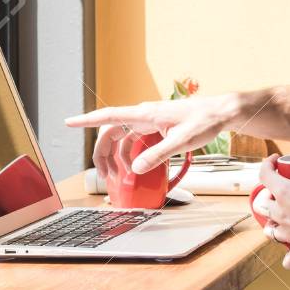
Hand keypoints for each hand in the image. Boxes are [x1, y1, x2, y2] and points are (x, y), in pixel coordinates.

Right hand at [65, 93, 234, 179]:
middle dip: (103, 153)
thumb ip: (157, 155)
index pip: (109, 116)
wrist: (221, 113)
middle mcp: (144, 116)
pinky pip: (135, 141)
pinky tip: (135, 167)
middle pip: (112, 133)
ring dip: (117, 157)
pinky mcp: (157, 127)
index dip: (87, 120)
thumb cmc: (204, 120)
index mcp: (145, 115)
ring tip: (118, 176)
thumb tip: (135, 168)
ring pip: (123, 138)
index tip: (69, 122)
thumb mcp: (180, 141)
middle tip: (104, 174)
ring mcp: (150, 122)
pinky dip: (131, 155)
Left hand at [257, 153, 289, 268]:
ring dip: (273, 226)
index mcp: (286, 192)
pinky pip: (288, 259)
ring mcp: (288, 232)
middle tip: (279, 194)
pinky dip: (289, 257)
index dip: (266, 164)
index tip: (275, 161)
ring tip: (281, 222)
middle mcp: (281, 212)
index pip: (264, 175)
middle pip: (261, 205)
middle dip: (267, 199)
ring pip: (269, 231)